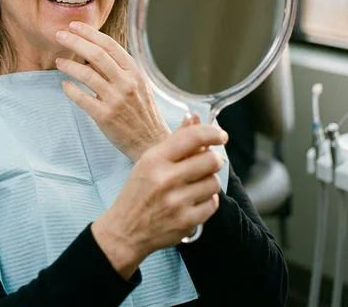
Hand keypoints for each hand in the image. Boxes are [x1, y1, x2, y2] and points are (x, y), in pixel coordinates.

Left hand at [55, 21, 169, 160]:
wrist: (152, 143)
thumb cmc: (142, 112)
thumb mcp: (137, 85)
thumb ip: (118, 69)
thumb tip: (93, 52)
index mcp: (134, 71)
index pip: (110, 45)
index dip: (90, 33)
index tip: (74, 26)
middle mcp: (126, 83)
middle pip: (96, 55)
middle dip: (75, 41)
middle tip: (59, 35)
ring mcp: (116, 100)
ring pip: (87, 75)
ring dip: (69, 65)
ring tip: (58, 62)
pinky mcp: (106, 117)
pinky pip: (82, 98)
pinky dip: (71, 90)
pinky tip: (64, 85)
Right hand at [92, 119, 227, 278]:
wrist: (125, 229)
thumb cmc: (138, 191)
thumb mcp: (149, 161)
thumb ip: (174, 140)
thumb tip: (193, 117)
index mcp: (155, 159)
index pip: (192, 138)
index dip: (212, 133)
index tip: (221, 135)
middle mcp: (166, 179)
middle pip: (210, 160)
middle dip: (213, 159)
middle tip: (208, 162)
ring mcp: (177, 202)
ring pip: (214, 182)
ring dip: (210, 181)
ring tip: (197, 183)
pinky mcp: (186, 222)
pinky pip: (213, 204)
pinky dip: (208, 200)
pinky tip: (195, 199)